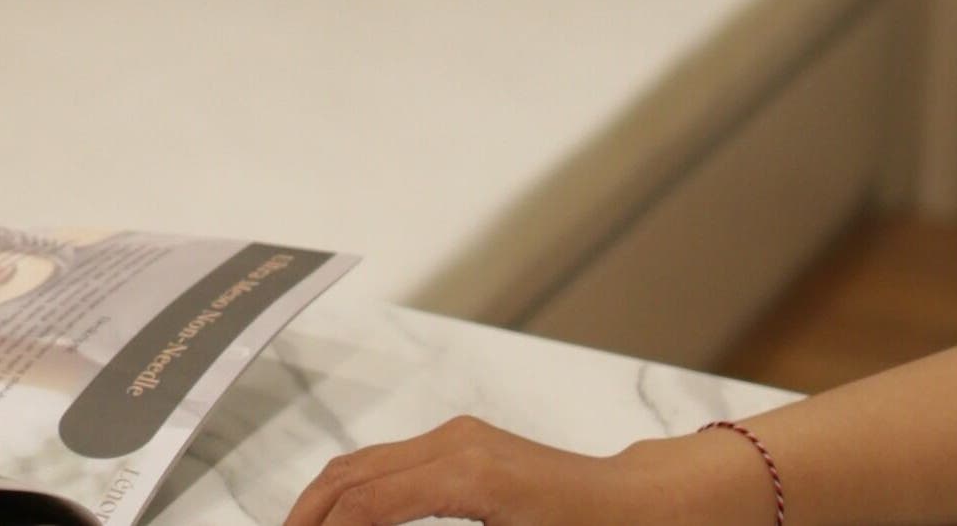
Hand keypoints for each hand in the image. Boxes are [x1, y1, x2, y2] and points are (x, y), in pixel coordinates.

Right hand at [282, 421, 753, 525]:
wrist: (649, 508)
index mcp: (464, 476)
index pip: (364, 505)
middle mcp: (455, 444)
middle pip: (350, 475)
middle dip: (307, 514)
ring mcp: (460, 438)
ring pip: (364, 464)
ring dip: (325, 500)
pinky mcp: (466, 444)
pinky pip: (390, 463)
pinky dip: (355, 490)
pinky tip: (344, 518)